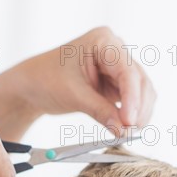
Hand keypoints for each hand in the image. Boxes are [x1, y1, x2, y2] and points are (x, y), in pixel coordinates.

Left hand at [14, 26, 155, 133]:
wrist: (33, 85)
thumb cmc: (47, 79)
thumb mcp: (73, 95)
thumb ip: (100, 111)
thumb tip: (123, 130)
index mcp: (104, 42)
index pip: (127, 71)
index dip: (132, 98)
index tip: (130, 122)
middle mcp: (116, 51)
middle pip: (141, 81)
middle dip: (138, 109)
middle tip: (129, 133)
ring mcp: (119, 68)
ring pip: (142, 92)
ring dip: (139, 114)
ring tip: (126, 134)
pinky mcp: (118, 85)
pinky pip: (134, 101)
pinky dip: (133, 116)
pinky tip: (125, 129)